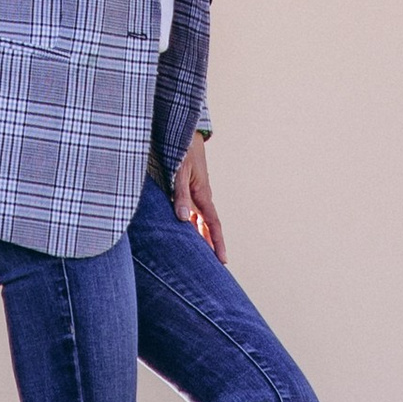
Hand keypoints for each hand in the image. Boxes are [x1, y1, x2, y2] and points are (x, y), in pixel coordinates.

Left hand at [173, 137, 224, 262]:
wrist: (184, 131)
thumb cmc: (182, 149)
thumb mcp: (179, 171)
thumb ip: (180, 194)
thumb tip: (183, 219)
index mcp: (203, 195)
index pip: (214, 225)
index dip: (218, 244)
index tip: (223, 262)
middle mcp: (201, 197)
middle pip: (208, 228)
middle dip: (211, 247)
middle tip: (213, 270)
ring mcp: (194, 194)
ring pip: (199, 222)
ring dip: (199, 238)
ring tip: (198, 259)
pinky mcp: (186, 190)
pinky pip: (190, 213)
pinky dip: (188, 226)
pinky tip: (182, 234)